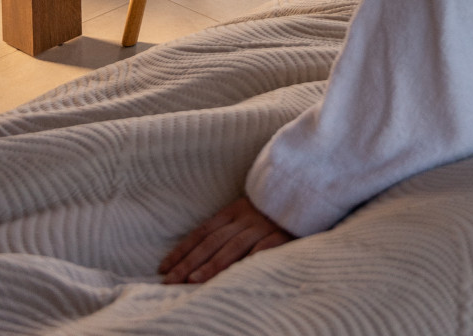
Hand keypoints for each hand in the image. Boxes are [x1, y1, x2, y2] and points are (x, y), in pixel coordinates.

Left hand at [159, 195, 292, 283]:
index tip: (164, 268)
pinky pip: (263, 249)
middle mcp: (247, 217)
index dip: (183, 249)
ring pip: (233, 246)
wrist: (309, 191)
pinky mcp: (283, 235)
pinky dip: (247, 261)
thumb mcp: (249, 211)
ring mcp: (265, 226)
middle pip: (213, 241)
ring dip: (212, 264)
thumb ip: (229, 227)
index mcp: (236, 209)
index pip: (203, 231)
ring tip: (192, 281)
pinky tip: (233, 275)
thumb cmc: (274, 209)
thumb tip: (197, 253)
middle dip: (189, 262)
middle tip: (170, 280)